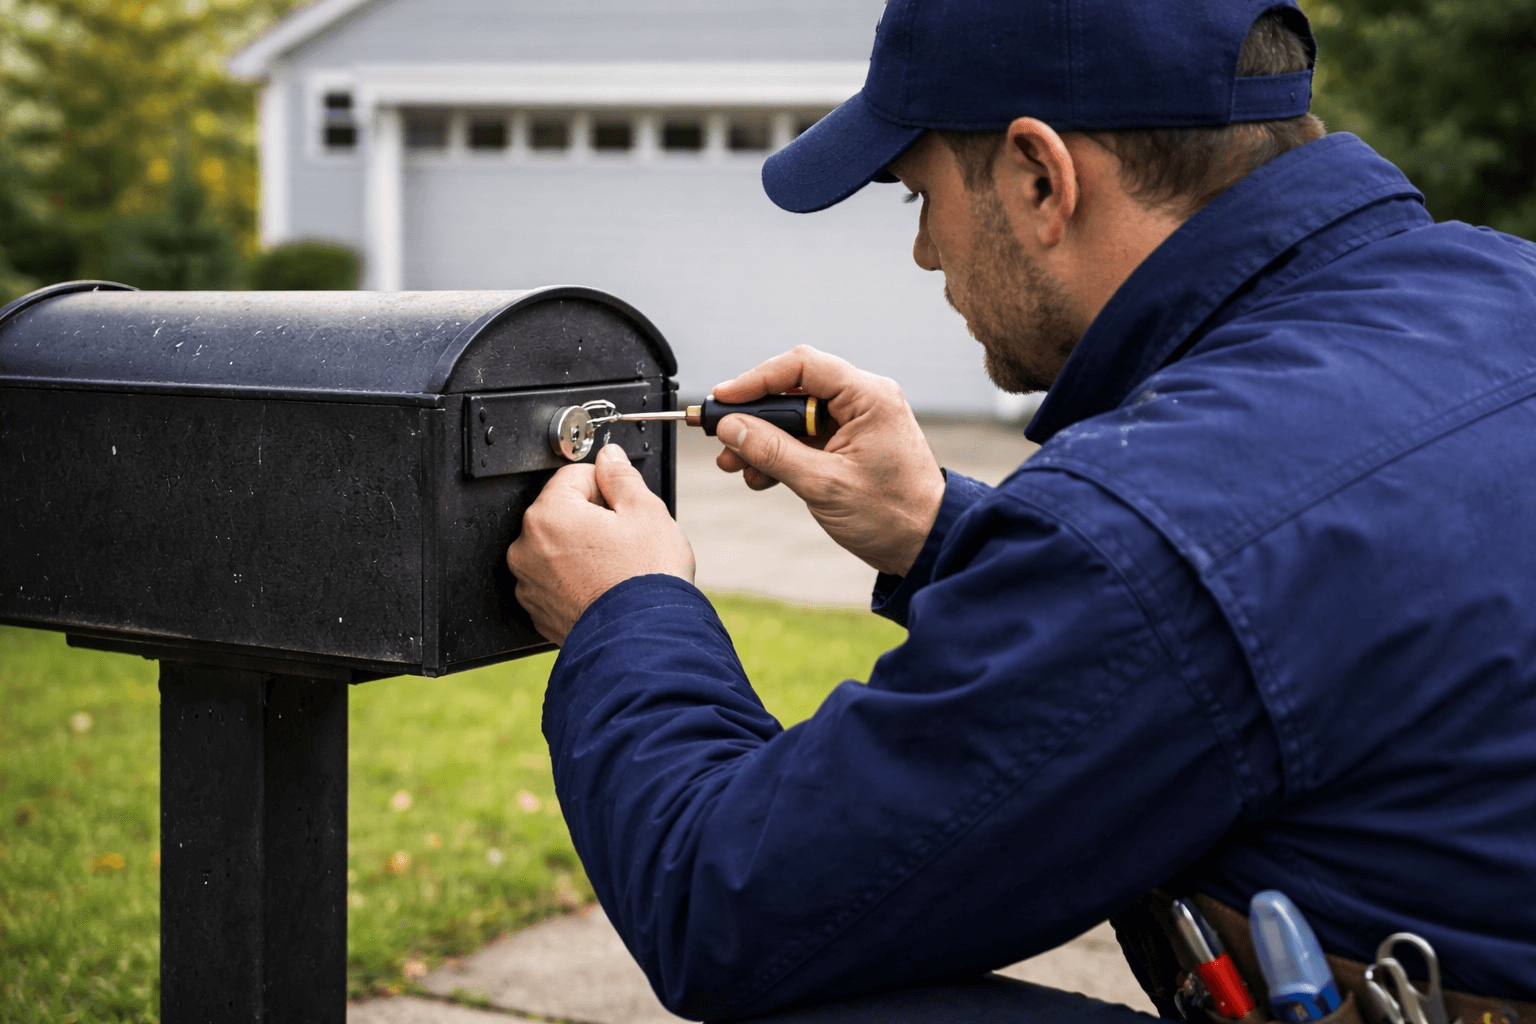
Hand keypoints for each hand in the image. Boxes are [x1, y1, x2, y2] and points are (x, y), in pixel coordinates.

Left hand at [507, 444, 694, 644]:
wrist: (645, 641)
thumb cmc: (646, 580)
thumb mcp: (645, 512)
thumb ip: (620, 476)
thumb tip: (608, 458)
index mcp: (548, 516)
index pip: (573, 475)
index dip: (605, 484)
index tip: (623, 504)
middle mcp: (527, 549)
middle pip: (562, 512)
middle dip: (592, 518)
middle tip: (624, 539)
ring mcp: (530, 584)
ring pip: (558, 548)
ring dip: (582, 549)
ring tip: (616, 567)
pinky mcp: (538, 611)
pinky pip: (556, 580)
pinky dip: (576, 579)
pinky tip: (604, 586)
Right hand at [713, 345, 944, 576]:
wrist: (924, 545)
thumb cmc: (892, 515)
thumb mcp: (823, 484)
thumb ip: (773, 452)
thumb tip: (731, 428)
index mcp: (868, 396)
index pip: (802, 366)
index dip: (756, 379)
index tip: (723, 399)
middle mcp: (863, 400)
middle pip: (793, 390)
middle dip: (754, 417)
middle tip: (722, 439)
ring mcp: (855, 422)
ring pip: (793, 417)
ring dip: (761, 439)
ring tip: (735, 465)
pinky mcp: (847, 444)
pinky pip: (803, 438)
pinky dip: (778, 454)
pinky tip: (759, 476)